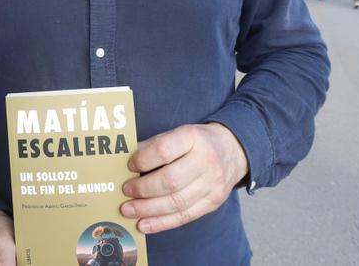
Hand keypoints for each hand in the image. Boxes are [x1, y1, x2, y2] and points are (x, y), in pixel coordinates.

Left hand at [120, 123, 247, 234]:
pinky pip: (185, 216)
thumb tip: (125, 164)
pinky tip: (144, 224)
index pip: (164, 150)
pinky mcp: (213, 202)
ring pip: (176, 203)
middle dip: (143, 189)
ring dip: (148, 209)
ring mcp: (213, 184)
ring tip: (128, 210)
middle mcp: (206, 161)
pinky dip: (162, 223)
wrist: (233, 150)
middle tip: (125, 191)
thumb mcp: (178, 133)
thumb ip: (153, 146)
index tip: (129, 166)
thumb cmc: (196, 142)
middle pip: (170, 181)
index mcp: (193, 138)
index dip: (143, 160)